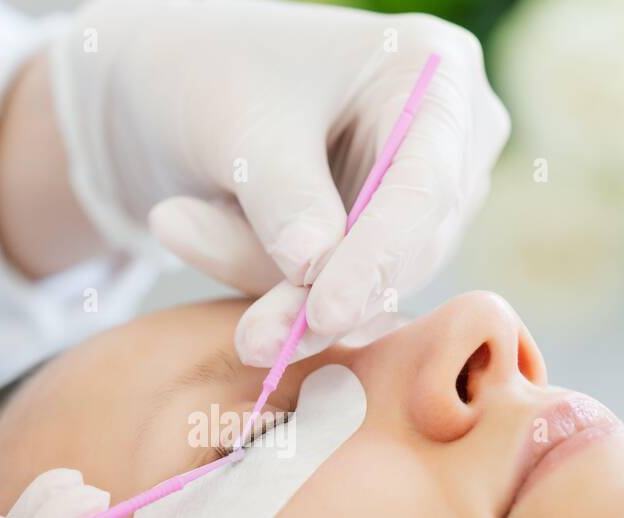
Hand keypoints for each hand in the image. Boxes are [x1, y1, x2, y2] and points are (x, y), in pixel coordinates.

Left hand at [48, 0, 508, 364]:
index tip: (325, 314)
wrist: (175, 81)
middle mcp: (448, 139)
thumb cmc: (212, 71)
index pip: (423, 188)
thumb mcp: (238, 122)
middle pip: (405, 249)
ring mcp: (422, 197)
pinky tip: (189, 224)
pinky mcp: (380, 243)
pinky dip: (261, 277)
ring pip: (364, 285)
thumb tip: (314, 269)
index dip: (377, 259)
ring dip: (269, 281)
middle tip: (249, 339)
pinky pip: (331, 291)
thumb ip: (282, 195)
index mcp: (432, 75)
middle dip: (317, 297)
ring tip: (174, 220)